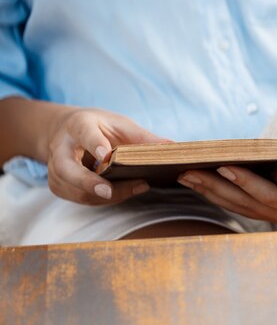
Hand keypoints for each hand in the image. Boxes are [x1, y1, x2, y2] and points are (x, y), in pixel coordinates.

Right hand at [46, 108, 168, 204]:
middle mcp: (61, 148)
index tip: (105, 155)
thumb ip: (143, 138)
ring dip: (105, 195)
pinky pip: (81, 198)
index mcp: (78, 126)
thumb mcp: (120, 125)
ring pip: (75, 189)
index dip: (93, 144)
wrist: (68, 132)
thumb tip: (172, 147)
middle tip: (108, 191)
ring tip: (137, 188)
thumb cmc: (100, 128)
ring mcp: (56, 169)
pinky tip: (125, 192)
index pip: (83, 134)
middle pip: (66, 168)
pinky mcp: (59, 185)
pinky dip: (103, 199)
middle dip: (86, 182)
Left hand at [177, 149, 276, 225]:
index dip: (247, 184)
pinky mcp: (271, 209)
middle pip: (246, 204)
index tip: (224, 167)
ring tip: (185, 176)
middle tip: (188, 171)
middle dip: (217, 188)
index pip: (270, 196)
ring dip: (212, 192)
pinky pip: (241, 204)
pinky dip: (220, 194)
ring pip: (239, 207)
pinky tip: (202, 182)